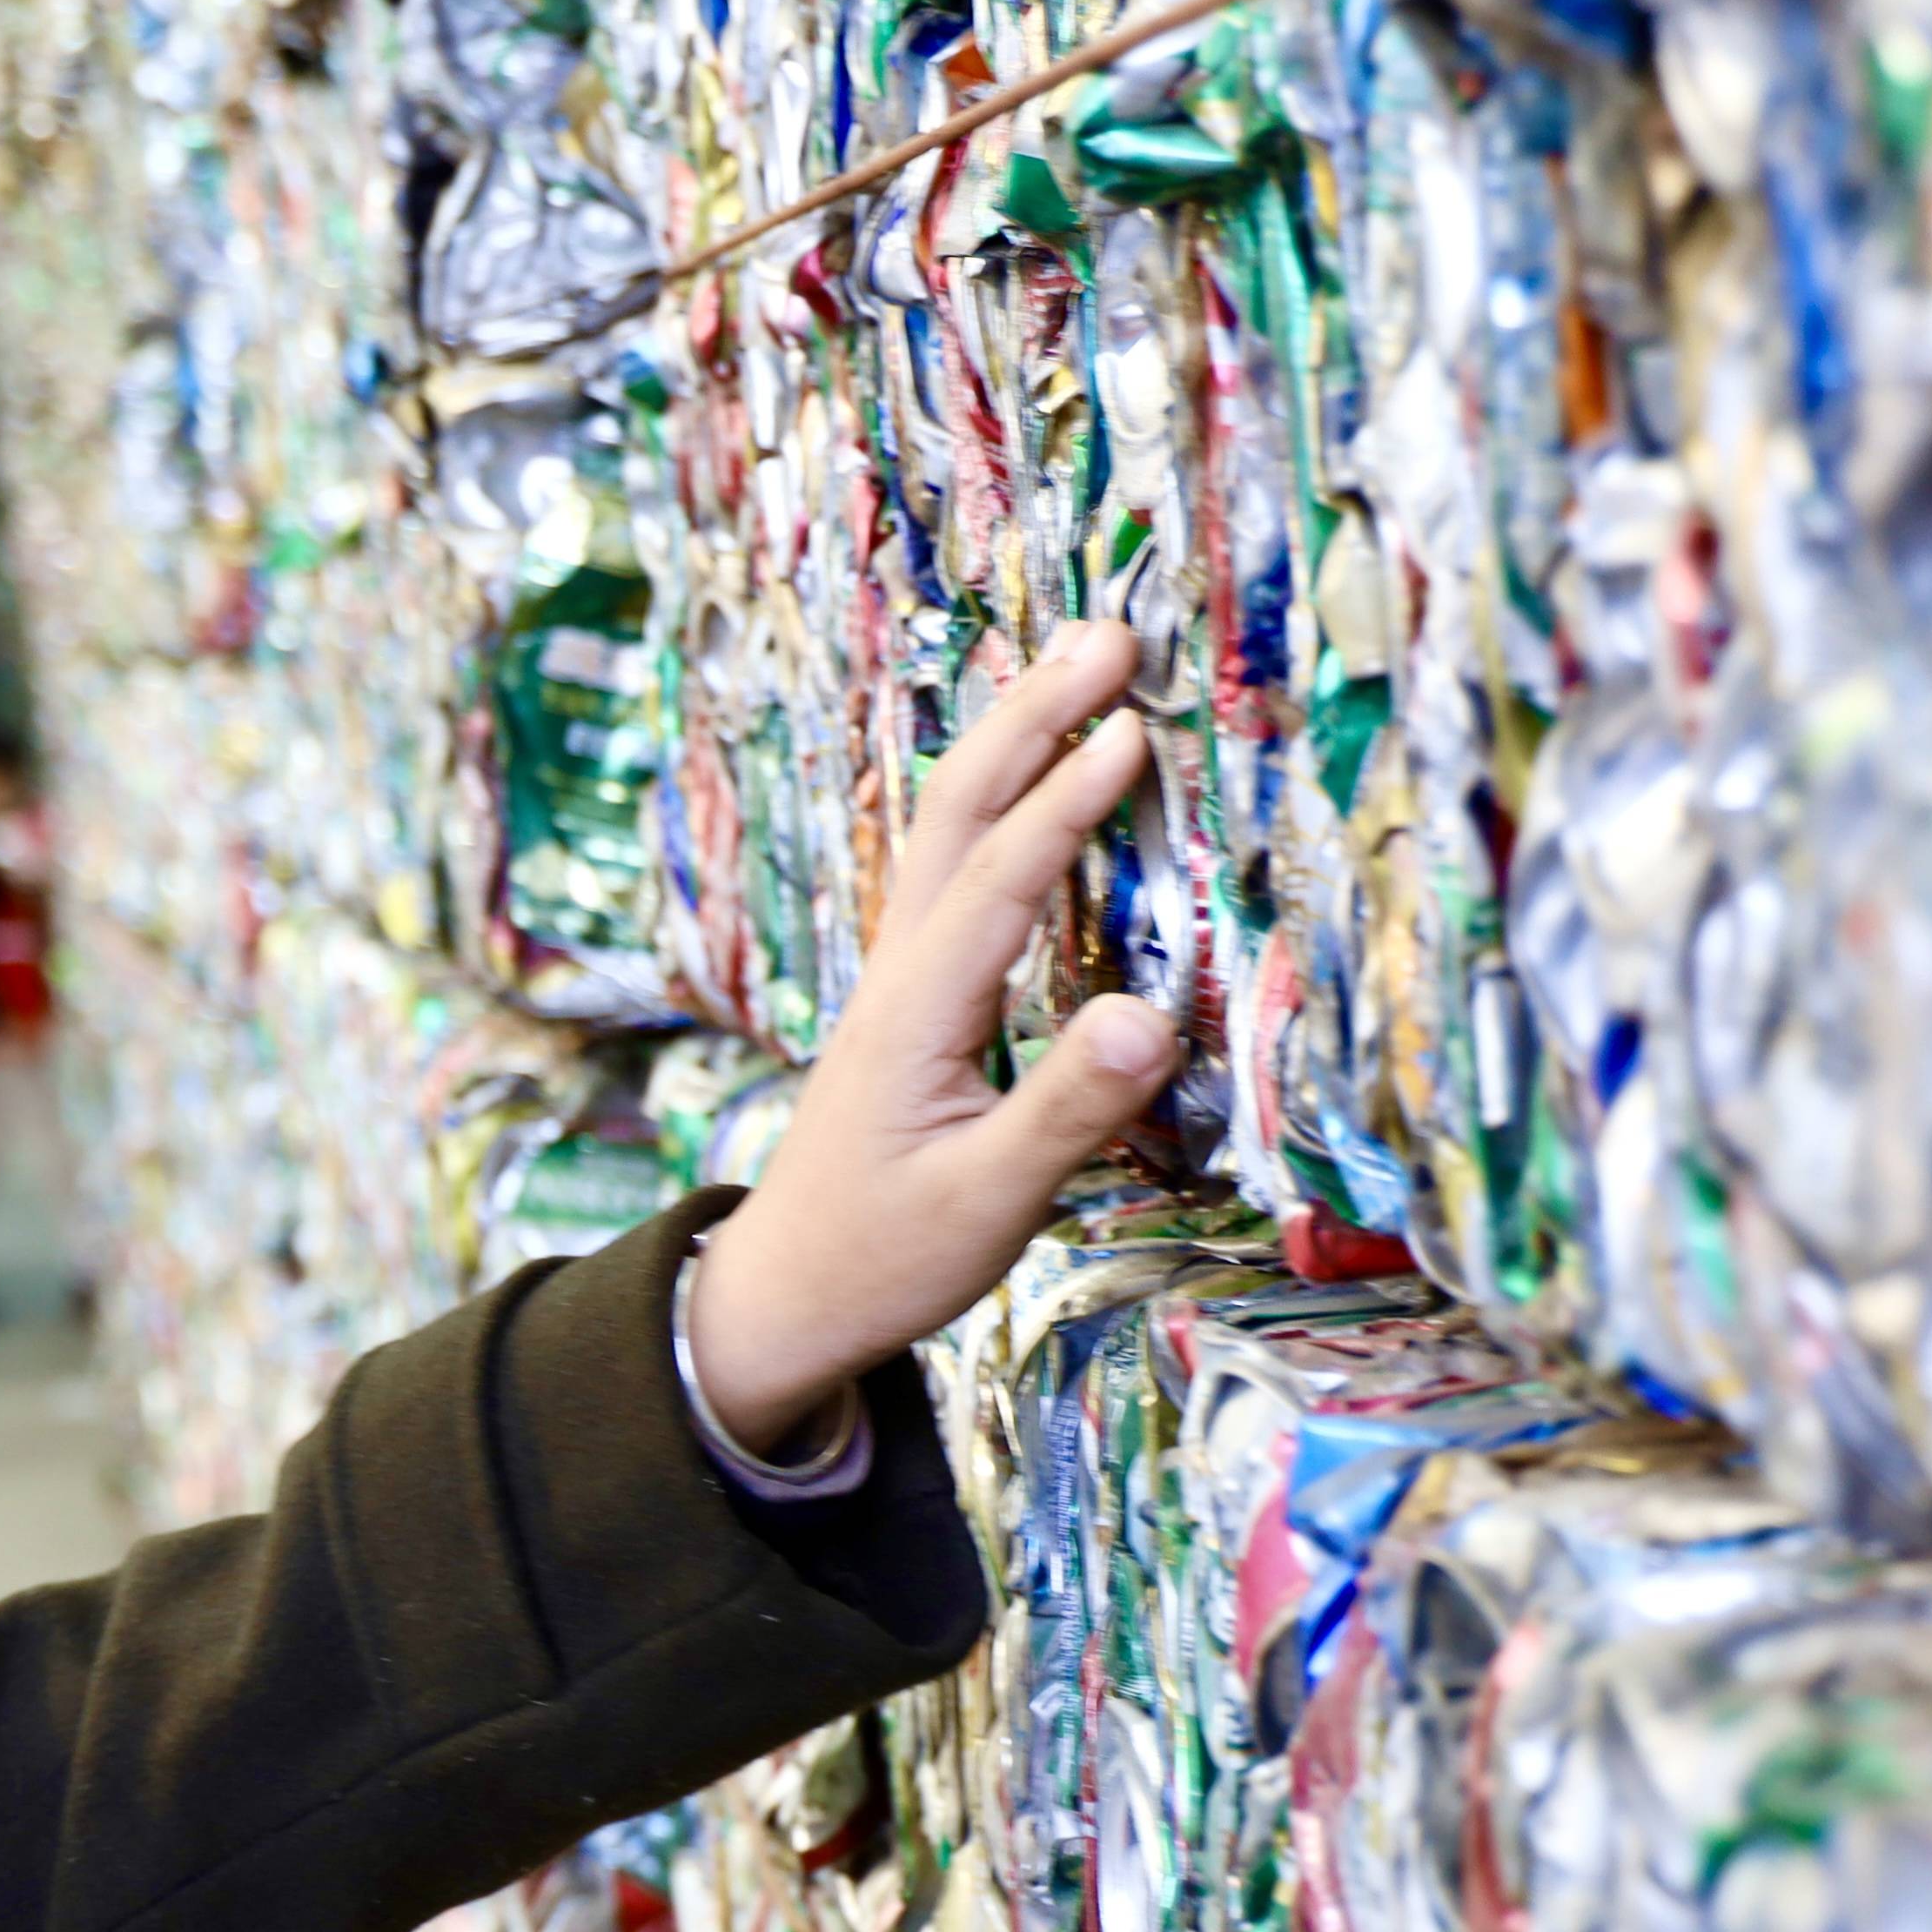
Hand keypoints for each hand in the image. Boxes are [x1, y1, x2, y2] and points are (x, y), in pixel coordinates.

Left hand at [681, 620, 1172, 1452]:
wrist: (784, 1295)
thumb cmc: (881, 1257)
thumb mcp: (983, 1204)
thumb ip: (1065, 1113)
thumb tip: (1147, 1016)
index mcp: (914, 1015)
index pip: (996, 882)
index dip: (1065, 805)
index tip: (1131, 731)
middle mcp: (899, 976)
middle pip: (956, 813)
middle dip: (1030, 717)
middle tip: (1110, 636)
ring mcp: (900, 980)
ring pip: (950, 830)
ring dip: (1014, 740)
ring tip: (1085, 667)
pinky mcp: (914, 999)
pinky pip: (957, 871)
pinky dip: (1003, 802)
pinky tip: (1043, 777)